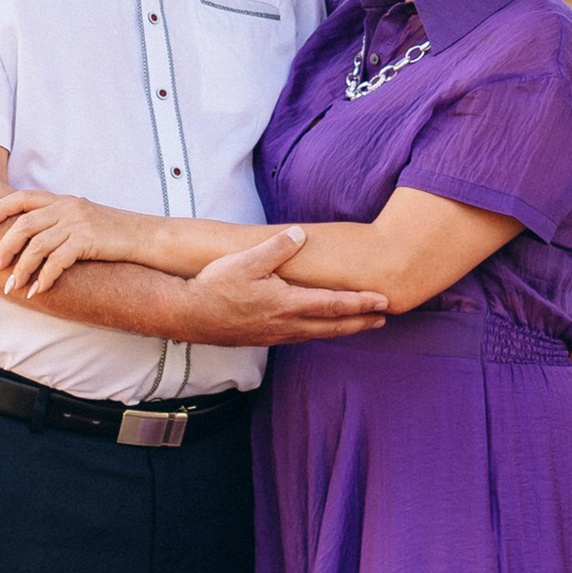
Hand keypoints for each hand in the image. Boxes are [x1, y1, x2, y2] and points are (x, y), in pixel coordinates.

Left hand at [0, 189, 152, 298]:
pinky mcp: (87, 240)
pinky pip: (57, 261)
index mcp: (63, 199)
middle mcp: (67, 206)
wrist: (147, 237)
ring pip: (36, 245)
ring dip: (21, 269)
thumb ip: (58, 224)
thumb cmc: (114, 234)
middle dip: (4, 248)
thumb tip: (29, 242)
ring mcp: (77, 222)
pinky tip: (39, 291)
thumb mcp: (83, 220)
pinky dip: (44, 277)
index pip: (22, 197)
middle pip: (23, 224)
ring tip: (12, 288)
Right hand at [183, 231, 386, 343]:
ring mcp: (274, 334)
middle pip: (332, 326)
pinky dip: (318, 332)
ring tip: (358, 325)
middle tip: (383, 319)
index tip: (384, 302)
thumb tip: (300, 234)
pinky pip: (299, 337)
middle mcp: (286, 324)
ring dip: (341, 329)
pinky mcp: (262, 338)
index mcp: (287, 304)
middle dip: (360, 322)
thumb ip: (277, 247)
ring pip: (317, 334)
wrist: (187, 314)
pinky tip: (317, 328)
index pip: (334, 305)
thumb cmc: (215, 286)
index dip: (361, 303)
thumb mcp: (247, 259)